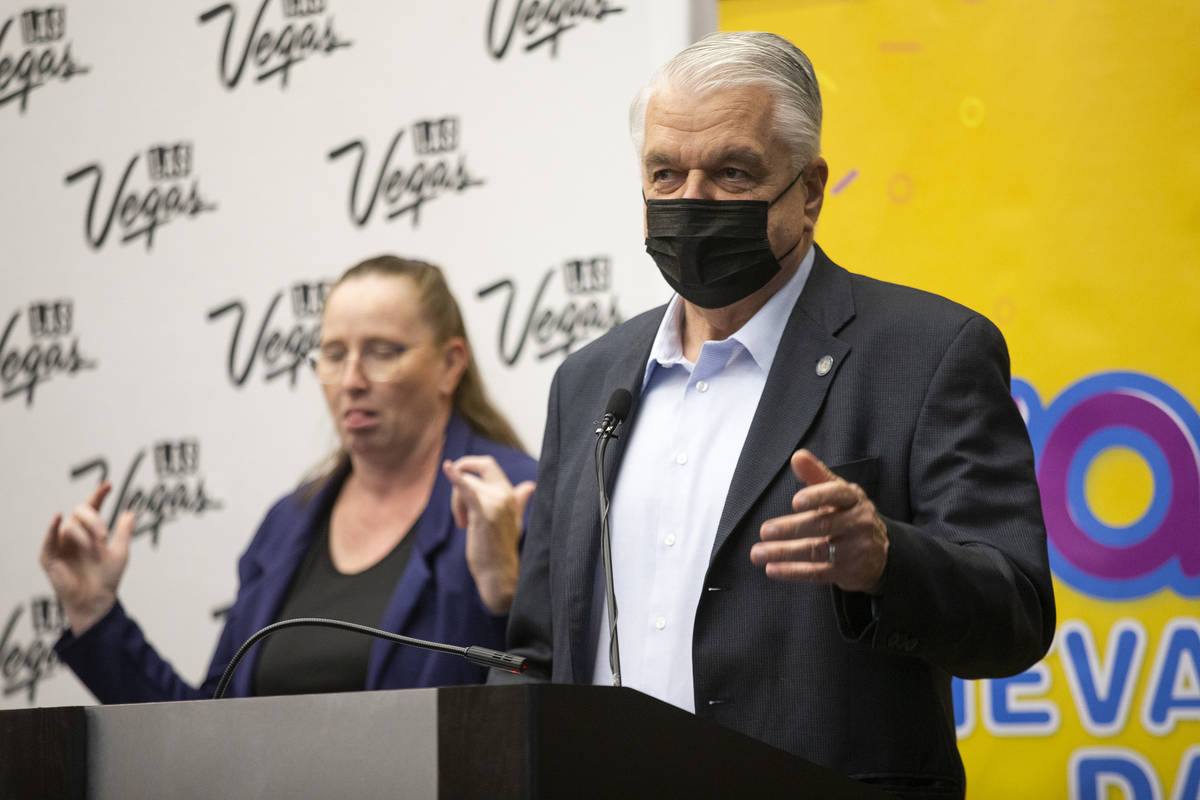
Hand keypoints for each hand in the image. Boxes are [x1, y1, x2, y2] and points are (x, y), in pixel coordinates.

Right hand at [38, 481, 134, 635]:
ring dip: (85, 534)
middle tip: (104, 534)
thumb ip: (123, 532)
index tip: (108, 485)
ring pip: (71, 525)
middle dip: (94, 519)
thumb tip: (131, 511)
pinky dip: (52, 528)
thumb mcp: (120, 552)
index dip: (99, 495)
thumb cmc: (108, 577)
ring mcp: (61, 544)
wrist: (97, 600)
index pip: (93, 507)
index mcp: (91, 530)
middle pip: (81, 512)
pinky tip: (59, 517)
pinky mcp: (50, 557)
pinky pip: (49, 539)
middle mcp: (75, 534)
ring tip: (96, 547)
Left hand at [442, 456, 535, 614]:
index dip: (470, 466)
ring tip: (463, 524)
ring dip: (456, 503)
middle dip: (460, 484)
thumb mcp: (513, 520)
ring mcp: (495, 502)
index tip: (459, 477)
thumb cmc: (501, 549)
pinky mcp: (483, 513)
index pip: (488, 465)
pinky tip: (447, 467)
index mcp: (511, 494)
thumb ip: (520, 500)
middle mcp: (505, 494)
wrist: (499, 574)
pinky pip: (467, 489)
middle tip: (459, 509)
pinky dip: (455, 477)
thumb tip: (530, 486)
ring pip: (465, 485)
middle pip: (475, 473)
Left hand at [749, 449, 887, 593]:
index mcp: (854, 499)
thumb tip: (797, 456)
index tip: (795, 502)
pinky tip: (771, 569)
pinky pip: (817, 572)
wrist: (880, 553)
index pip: (837, 494)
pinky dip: (793, 571)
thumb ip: (816, 475)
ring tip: (757, 553)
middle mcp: (858, 523)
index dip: (817, 497)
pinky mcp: (847, 572)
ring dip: (784, 552)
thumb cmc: (850, 514)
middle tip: (764, 530)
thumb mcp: (839, 493)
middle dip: (791, 528)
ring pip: (816, 550)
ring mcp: (854, 549)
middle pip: (823, 525)